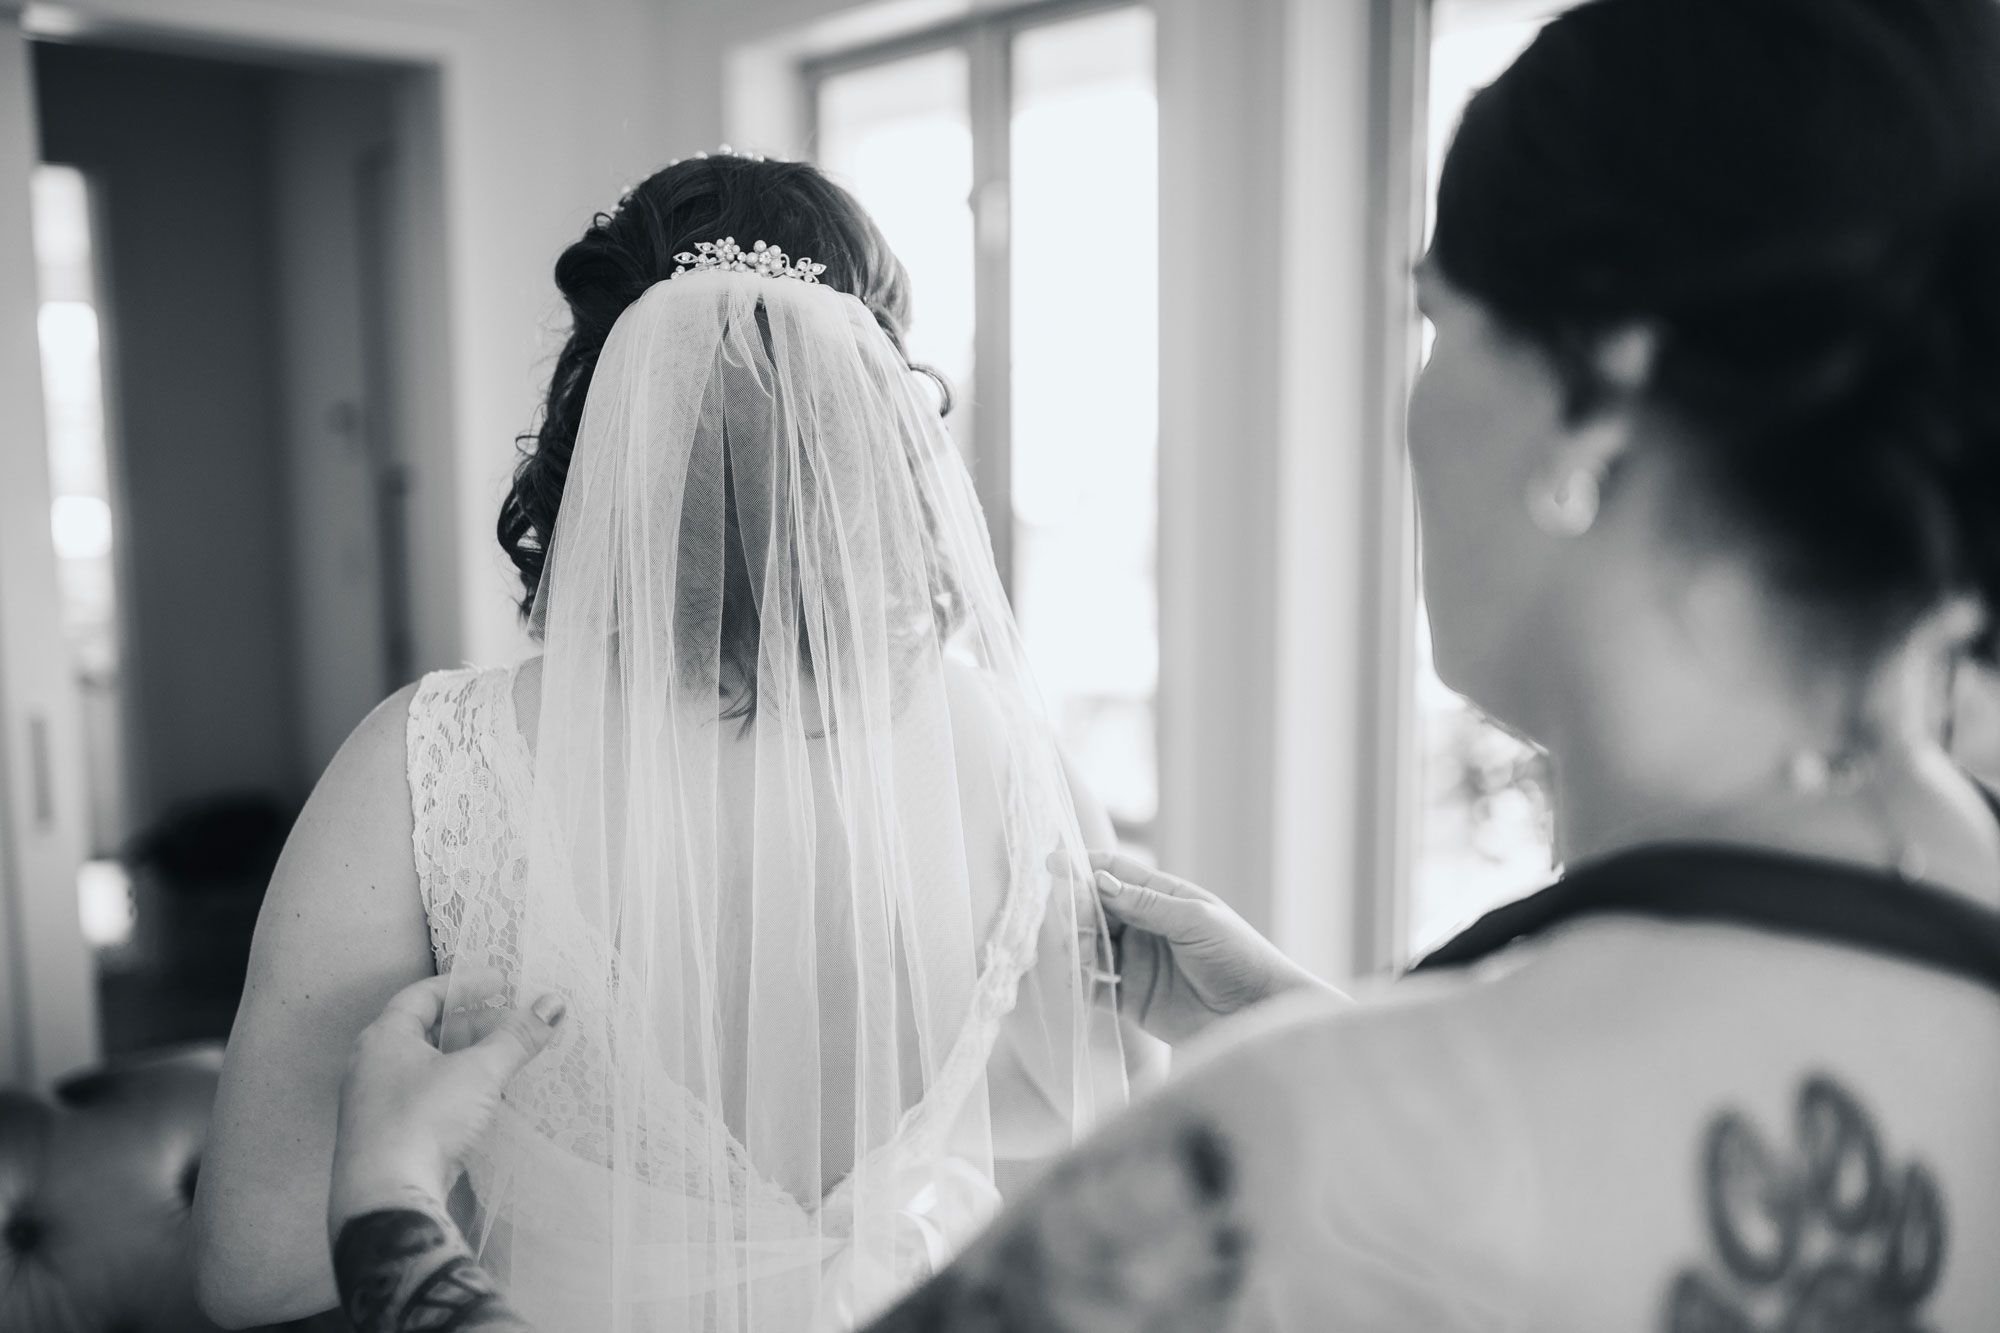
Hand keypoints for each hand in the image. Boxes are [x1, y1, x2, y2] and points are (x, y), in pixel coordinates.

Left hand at [328, 972, 563, 1231]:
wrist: (386, 1198)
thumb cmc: (423, 1120)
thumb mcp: (479, 1072)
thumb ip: (517, 1037)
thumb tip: (553, 1004)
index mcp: (383, 1038)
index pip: (423, 995)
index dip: (465, 985)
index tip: (501, 983)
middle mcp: (372, 1067)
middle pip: (429, 1032)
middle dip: (475, 1026)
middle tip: (514, 1026)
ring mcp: (378, 1105)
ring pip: (429, 1068)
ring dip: (469, 1060)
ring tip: (509, 1061)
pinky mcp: (389, 1138)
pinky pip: (428, 1100)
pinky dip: (458, 1091)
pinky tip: (487, 1102)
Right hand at [1084, 853, 1342, 1045]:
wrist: (1260, 1015)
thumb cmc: (1239, 956)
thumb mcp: (1196, 921)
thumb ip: (1146, 904)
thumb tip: (1100, 881)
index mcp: (1164, 898)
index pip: (1115, 874)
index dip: (1083, 867)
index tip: (1052, 865)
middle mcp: (1145, 927)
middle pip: (1096, 909)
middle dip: (1078, 911)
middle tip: (1074, 922)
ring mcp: (1137, 963)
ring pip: (1091, 947)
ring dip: (1078, 946)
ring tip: (1078, 954)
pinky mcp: (1133, 1000)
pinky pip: (1097, 988)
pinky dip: (1081, 983)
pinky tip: (1075, 981)